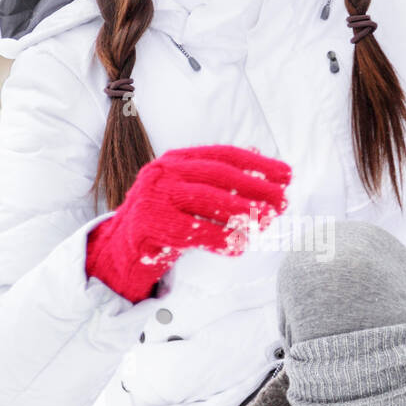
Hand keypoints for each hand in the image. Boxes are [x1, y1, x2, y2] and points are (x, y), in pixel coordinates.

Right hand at [85, 144, 291, 303]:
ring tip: (266, 222)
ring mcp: (154, 197)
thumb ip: (216, 179)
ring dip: (243, 212)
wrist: (119, 250)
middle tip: (284, 201)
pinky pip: (194, 232)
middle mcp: (164, 172)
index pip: (223, 155)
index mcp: (176, 159)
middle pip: (219, 176)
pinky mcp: (150, 225)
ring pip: (208, 201)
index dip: (258, 164)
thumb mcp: (187, 193)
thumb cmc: (163, 221)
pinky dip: (220, 239)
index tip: (287, 175)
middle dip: (256, 188)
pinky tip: (238, 247)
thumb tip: (260, 158)